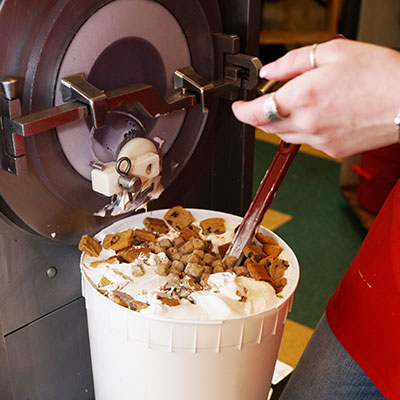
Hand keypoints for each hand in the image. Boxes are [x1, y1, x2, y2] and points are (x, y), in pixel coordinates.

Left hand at [232, 39, 399, 157]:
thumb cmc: (378, 74)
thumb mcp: (332, 53)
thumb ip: (292, 62)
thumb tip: (269, 71)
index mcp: (303, 97)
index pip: (255, 113)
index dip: (240, 111)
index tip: (237, 107)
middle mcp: (307, 124)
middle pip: (267, 126)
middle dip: (260, 114)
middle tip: (269, 99)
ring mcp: (319, 140)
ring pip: (285, 135)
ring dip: (282, 121)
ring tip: (304, 102)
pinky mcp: (331, 150)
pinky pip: (306, 141)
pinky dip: (304, 129)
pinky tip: (322, 114)